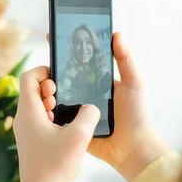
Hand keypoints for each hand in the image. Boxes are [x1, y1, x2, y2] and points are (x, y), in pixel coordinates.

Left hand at [14, 67, 99, 181]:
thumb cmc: (55, 166)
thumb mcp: (79, 136)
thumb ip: (88, 114)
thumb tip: (90, 107)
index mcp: (28, 111)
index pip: (28, 77)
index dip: (44, 71)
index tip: (60, 79)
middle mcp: (22, 118)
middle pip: (32, 89)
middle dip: (50, 89)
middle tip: (62, 100)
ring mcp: (25, 131)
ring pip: (36, 105)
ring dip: (52, 104)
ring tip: (65, 115)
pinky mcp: (30, 142)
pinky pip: (39, 119)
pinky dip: (52, 118)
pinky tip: (66, 130)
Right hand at [44, 32, 168, 181]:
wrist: (133, 148)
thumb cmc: (137, 115)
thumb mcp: (134, 83)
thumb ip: (125, 59)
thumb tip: (116, 33)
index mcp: (97, 81)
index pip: (78, 62)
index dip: (65, 50)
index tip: (53, 37)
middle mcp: (84, 94)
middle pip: (62, 78)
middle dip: (51, 71)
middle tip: (47, 68)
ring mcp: (76, 110)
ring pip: (55, 96)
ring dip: (48, 90)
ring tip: (47, 88)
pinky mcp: (71, 127)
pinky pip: (56, 117)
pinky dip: (49, 111)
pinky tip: (44, 104)